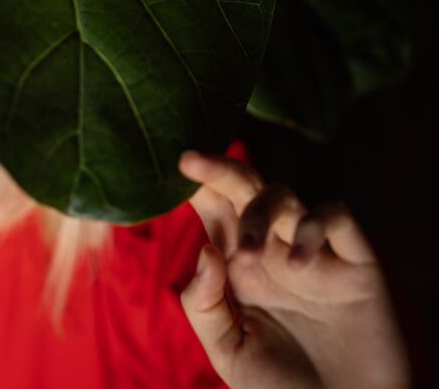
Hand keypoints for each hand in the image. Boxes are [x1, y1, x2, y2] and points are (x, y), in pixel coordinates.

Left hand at [178, 150, 411, 388]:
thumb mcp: (227, 351)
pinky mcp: (355, 263)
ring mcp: (312, 253)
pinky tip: (297, 264)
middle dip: (219, 169)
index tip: (172, 166)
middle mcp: (272, 250)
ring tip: (246, 256)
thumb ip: (205, 304)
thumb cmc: (281, 388)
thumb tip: (205, 250)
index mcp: (237, 265)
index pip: (214, 208)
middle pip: (244, 188)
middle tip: (190, 160)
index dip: (195, 185)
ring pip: (284, 196)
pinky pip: (335, 217)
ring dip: (259, 212)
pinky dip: (313, 228)